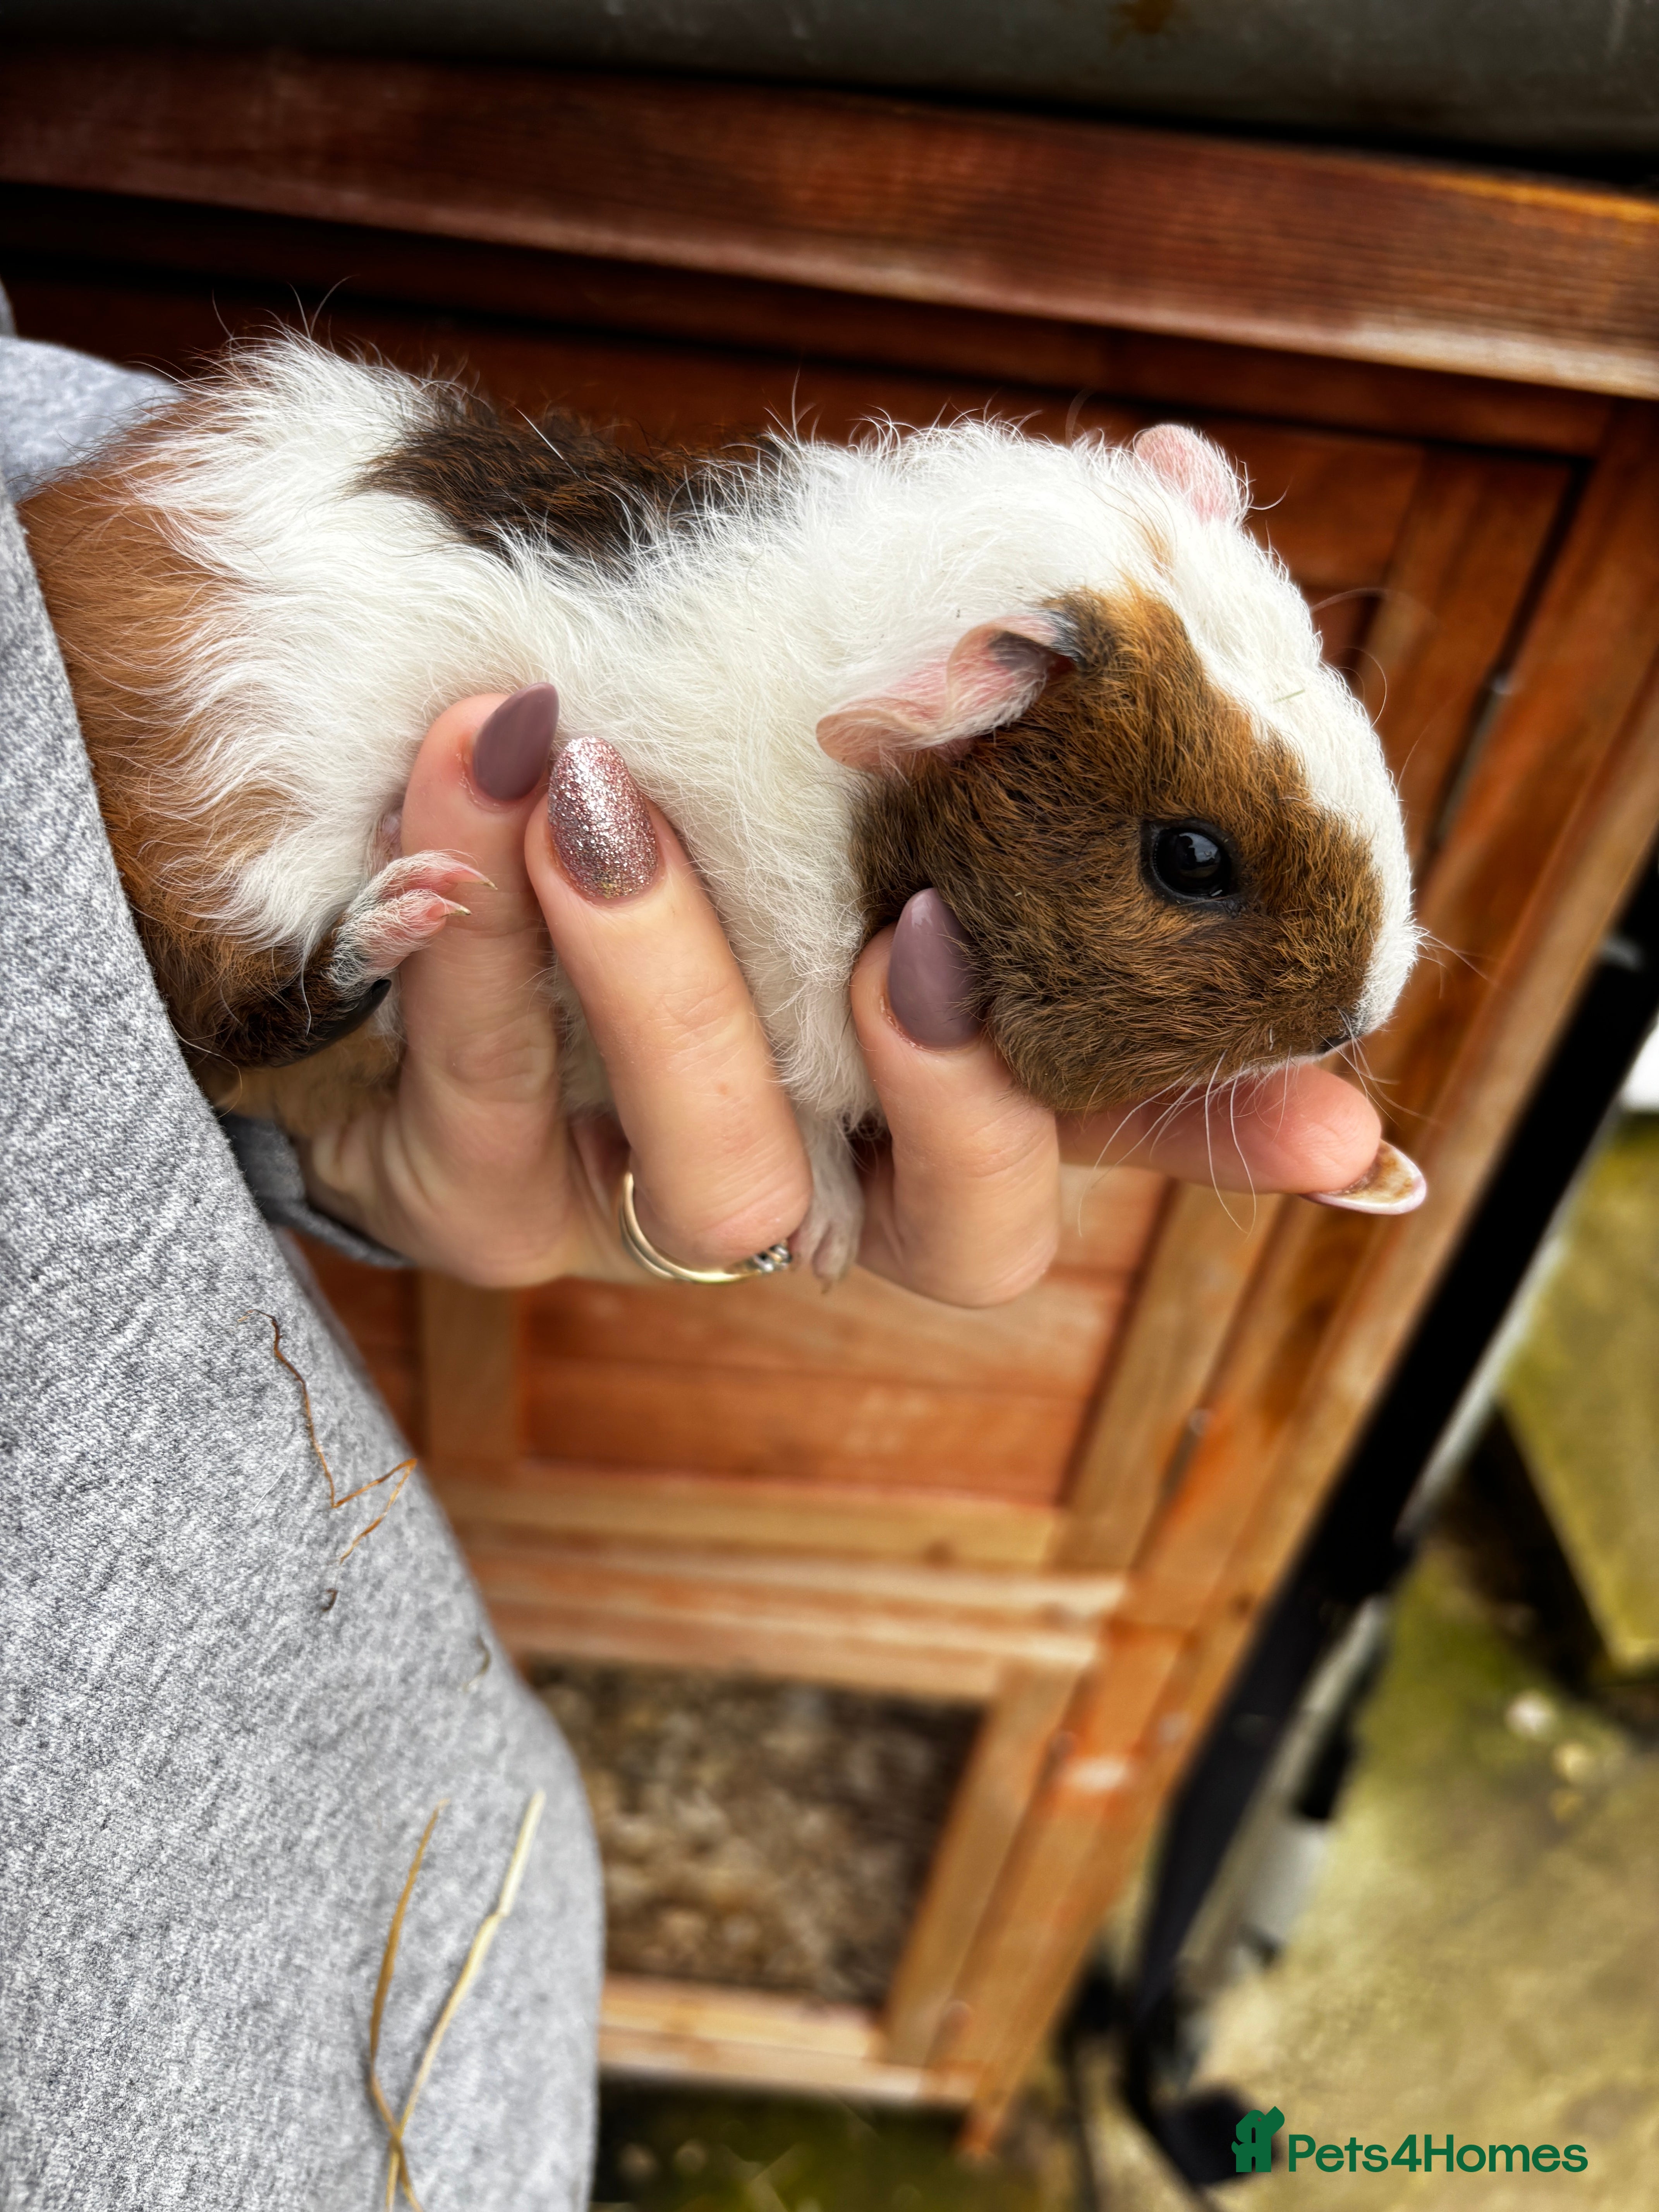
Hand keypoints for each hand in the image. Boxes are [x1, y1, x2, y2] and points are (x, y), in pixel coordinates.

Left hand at [300, 691, 1407, 1298]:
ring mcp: (642, 1204)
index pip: (1108, 1146)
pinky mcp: (477, 1193)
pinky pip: (482, 1102)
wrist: (424, 857)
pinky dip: (476, 935)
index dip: (1217, 1145)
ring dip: (661, 973)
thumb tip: (1183, 475)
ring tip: (591, 775)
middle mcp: (817, 1183)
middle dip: (948, 1089)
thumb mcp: (861, 738)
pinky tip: (474, 765)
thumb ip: (1017, 649)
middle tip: (919, 934)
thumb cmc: (688, 790)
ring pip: (710, 1178)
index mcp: (925, 1102)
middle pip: (947, 1227)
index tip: (1341, 1137)